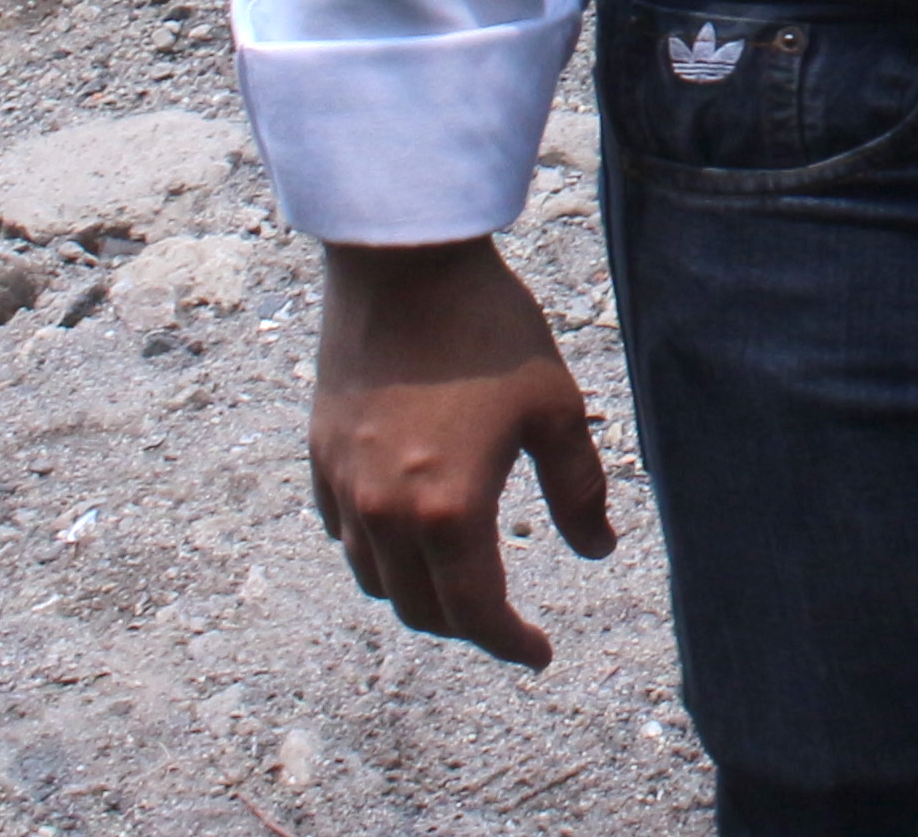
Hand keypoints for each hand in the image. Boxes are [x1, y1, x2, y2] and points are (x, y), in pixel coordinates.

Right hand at [308, 236, 615, 665]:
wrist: (403, 264)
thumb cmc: (488, 330)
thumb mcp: (555, 409)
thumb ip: (578, 490)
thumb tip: (598, 550)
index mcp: (449, 510)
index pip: (477, 612)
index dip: (511, 642)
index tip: (540, 654)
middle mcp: (385, 513)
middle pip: (420, 608)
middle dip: (467, 625)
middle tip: (505, 620)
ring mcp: (343, 486)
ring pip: (374, 578)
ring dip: (417, 593)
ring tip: (458, 578)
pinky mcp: (319, 455)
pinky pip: (342, 533)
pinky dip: (375, 551)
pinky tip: (405, 530)